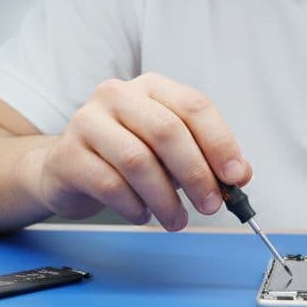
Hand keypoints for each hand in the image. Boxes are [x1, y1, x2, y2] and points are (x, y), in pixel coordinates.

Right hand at [32, 73, 250, 230]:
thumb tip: (239, 175)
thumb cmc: (124, 156)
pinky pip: (111, 185)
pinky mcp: (69, 155)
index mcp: (150, 87)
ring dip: (165, 199)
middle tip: (210, 205)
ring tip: (175, 219)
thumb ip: (204, 156)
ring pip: (138, 161)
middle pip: (167, 131)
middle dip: (196, 174)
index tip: (236, 176)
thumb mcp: (168, 150)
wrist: (66, 168)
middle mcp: (117, 96)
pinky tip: (142, 214)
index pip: (194, 106)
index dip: (220, 142)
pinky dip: (135, 207)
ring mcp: (88, 122)